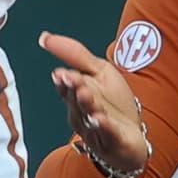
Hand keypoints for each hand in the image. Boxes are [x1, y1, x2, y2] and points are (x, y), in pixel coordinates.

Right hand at [39, 30, 150, 177]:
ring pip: (89, 116)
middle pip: (76, 101)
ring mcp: (97, 129)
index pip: (66, 87)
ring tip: (85, 93)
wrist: (133, 137)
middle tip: (72, 78)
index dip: (64, 81)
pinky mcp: (115, 140)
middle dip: (74, 89)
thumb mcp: (98, 72)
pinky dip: (104, 126)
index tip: (61, 73)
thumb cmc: (113, 105)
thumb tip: (45, 37)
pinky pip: (108, 133)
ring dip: (87, 104)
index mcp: (76, 97)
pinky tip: (100, 118)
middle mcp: (83, 114)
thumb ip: (74, 54)